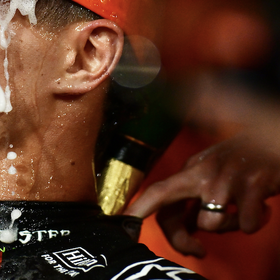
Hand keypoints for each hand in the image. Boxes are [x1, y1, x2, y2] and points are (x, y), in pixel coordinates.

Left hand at [126, 134, 279, 256]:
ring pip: (211, 225)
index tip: (125, 226)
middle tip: (197, 252)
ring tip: (242, 210)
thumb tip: (184, 230)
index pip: (157, 191)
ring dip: (230, 226)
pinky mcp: (251, 185)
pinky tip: (261, 206)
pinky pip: (245, 226)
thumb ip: (196, 199)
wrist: (272, 138)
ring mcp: (225, 178)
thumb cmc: (241, 161)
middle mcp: (202, 171)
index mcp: (191, 169)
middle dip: (178, 239)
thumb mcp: (212, 174)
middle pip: (169, 204)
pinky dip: (255, 221)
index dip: (138, 209)